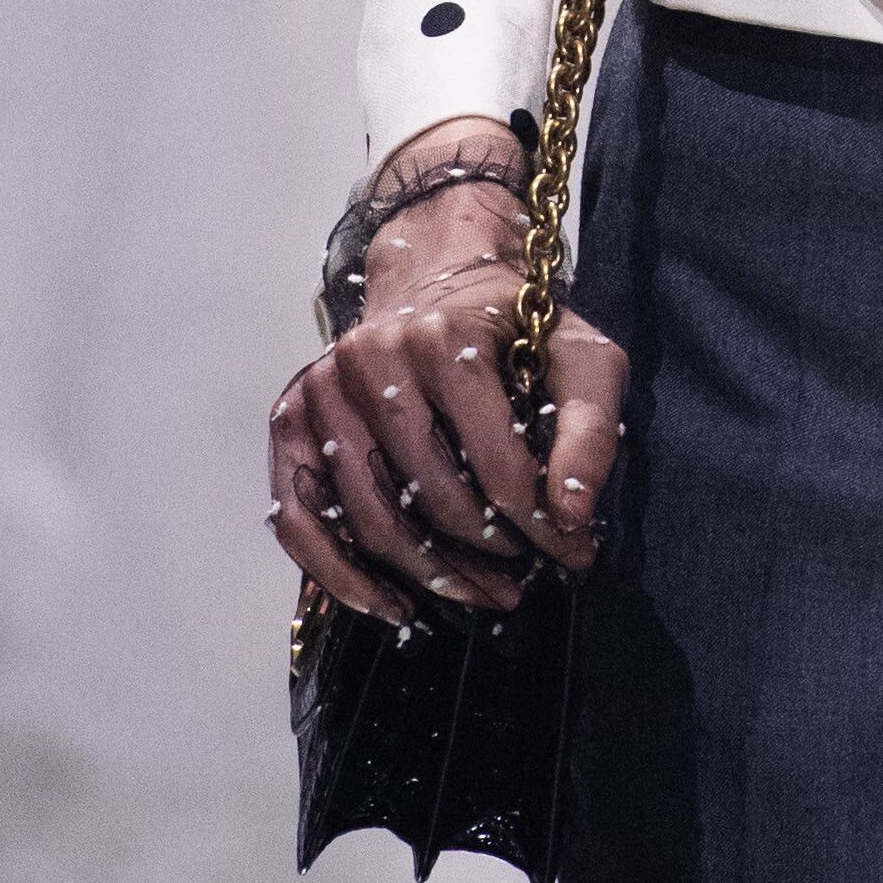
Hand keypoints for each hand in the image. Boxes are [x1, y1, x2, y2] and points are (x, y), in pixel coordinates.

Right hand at [267, 119, 629, 624]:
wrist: (438, 278)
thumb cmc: (518, 327)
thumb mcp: (581, 358)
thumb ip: (591, 430)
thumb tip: (575, 517)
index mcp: (447, 337)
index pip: (497, 464)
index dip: (541, 523)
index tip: (573, 552)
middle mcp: (373, 357)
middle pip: (429, 497)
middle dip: (486, 554)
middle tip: (522, 581)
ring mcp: (323, 387)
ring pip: (367, 517)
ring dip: (426, 575)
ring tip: (479, 596)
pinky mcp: (291, 415)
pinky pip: (297, 516)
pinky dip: (337, 574)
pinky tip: (388, 604)